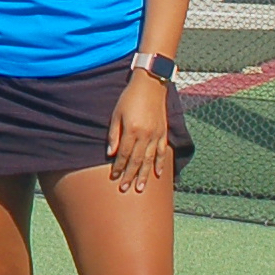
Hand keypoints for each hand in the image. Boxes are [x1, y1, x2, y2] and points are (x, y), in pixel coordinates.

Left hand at [106, 71, 172, 192]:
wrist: (150, 85)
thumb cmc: (129, 98)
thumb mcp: (116, 114)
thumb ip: (114, 134)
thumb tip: (110, 153)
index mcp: (132, 131)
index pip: (123, 154)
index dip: (118, 167)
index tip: (114, 177)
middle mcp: (145, 135)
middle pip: (136, 160)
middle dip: (129, 176)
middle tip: (125, 189)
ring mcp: (156, 135)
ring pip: (149, 160)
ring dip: (144, 175)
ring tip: (140, 188)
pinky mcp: (163, 132)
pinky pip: (162, 152)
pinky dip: (160, 164)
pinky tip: (158, 174)